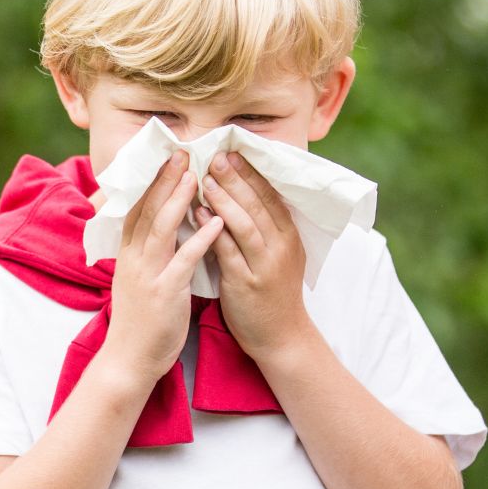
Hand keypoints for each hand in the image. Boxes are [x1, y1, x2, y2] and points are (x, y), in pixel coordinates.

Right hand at [100, 151, 224, 382]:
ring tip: (196, 176)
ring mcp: (148, 275)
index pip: (137, 209)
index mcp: (129, 255)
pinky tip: (217, 222)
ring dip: (179, 200)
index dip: (151, 182)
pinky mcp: (165, 293)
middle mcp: (134, 259)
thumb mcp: (139, 281)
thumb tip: (160, 230)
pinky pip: (184, 261)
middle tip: (181, 152)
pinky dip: (200, 239)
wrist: (129, 360)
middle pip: (147, 210)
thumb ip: (148, 254)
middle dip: (164, 179)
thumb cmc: (140, 322)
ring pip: (161, 228)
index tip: (166, 158)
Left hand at [198, 151, 312, 358]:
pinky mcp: (246, 283)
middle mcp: (281, 247)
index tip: (232, 151)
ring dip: (224, 198)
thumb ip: (263, 227)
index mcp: (289, 236)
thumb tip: (240, 194)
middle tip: (215, 156)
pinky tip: (198, 214)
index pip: (270, 195)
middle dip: (235, 177)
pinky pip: (228, 251)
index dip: (251, 172)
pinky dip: (212, 230)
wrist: (281, 337)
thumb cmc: (273, 293)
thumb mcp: (277, 255)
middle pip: (257, 204)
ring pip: (244, 223)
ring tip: (205, 178)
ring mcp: (265, 265)